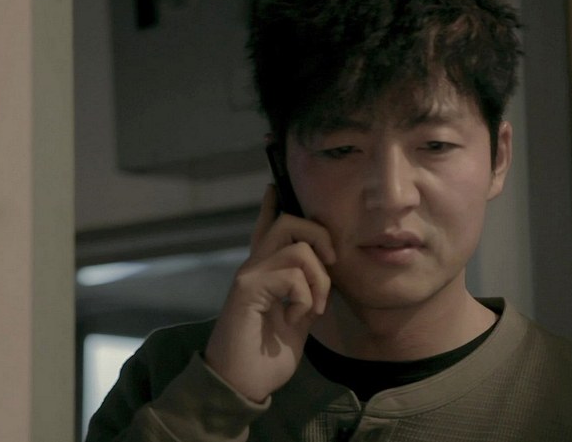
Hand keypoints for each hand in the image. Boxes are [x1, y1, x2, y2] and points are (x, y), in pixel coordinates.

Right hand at [204, 185, 334, 402]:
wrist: (240, 385)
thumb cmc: (266, 356)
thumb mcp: (296, 319)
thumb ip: (306, 292)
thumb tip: (324, 273)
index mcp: (265, 273)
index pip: (268, 228)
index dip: (273, 205)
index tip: (275, 185)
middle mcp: (254, 266)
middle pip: (289, 222)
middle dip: (321, 236)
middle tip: (331, 264)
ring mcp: (249, 274)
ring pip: (297, 246)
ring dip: (318, 279)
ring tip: (313, 308)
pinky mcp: (247, 288)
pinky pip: (292, 275)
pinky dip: (305, 298)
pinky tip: (294, 318)